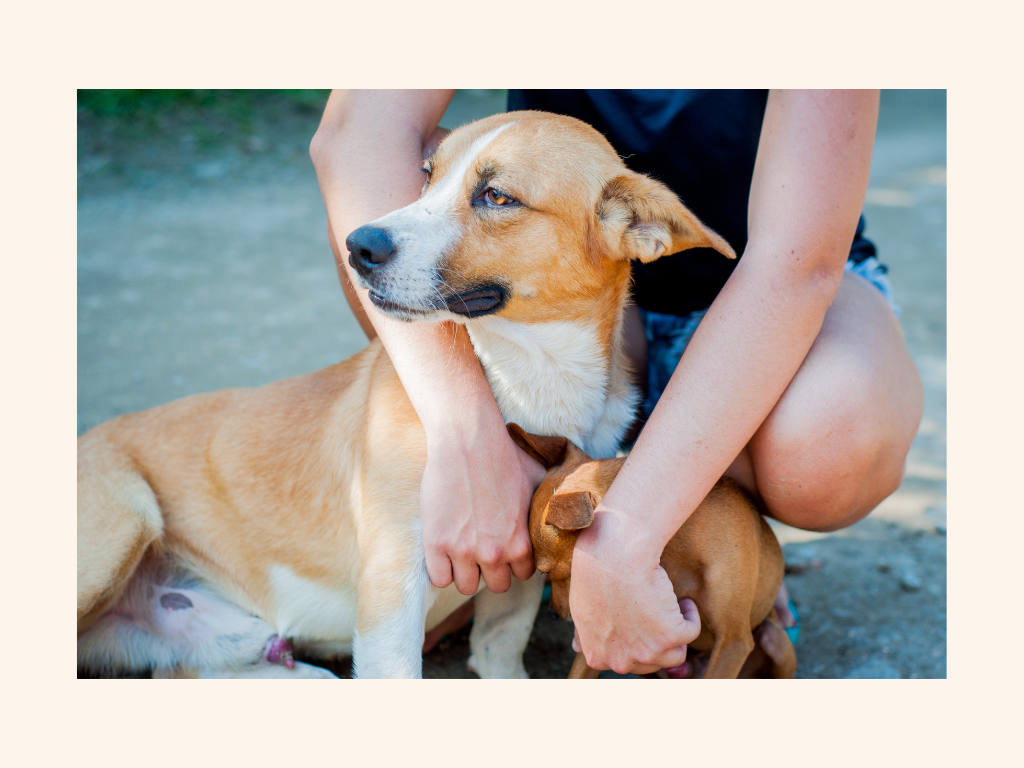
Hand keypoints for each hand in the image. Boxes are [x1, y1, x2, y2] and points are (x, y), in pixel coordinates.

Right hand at [420, 424, 546, 594]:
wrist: (468, 440)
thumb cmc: (505, 456)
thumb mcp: (540, 483)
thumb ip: (551, 507)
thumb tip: (568, 511)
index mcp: (522, 543)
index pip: (523, 575)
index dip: (514, 561)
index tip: (505, 547)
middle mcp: (495, 553)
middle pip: (497, 585)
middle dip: (492, 569)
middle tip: (484, 547)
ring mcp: (464, 550)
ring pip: (467, 586)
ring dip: (467, 571)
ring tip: (464, 549)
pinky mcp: (436, 544)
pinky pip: (440, 579)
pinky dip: (443, 569)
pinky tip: (445, 550)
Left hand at [568, 510, 700, 674]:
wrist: (614, 555)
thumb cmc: (595, 574)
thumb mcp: (580, 609)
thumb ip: (583, 634)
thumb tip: (577, 648)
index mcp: (598, 657)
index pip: (627, 662)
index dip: (638, 640)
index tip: (642, 622)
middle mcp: (621, 662)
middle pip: (652, 661)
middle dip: (657, 639)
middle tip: (657, 613)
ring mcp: (646, 653)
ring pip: (675, 654)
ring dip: (677, 632)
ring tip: (670, 607)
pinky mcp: (670, 637)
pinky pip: (691, 632)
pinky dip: (690, 615)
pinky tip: (681, 600)